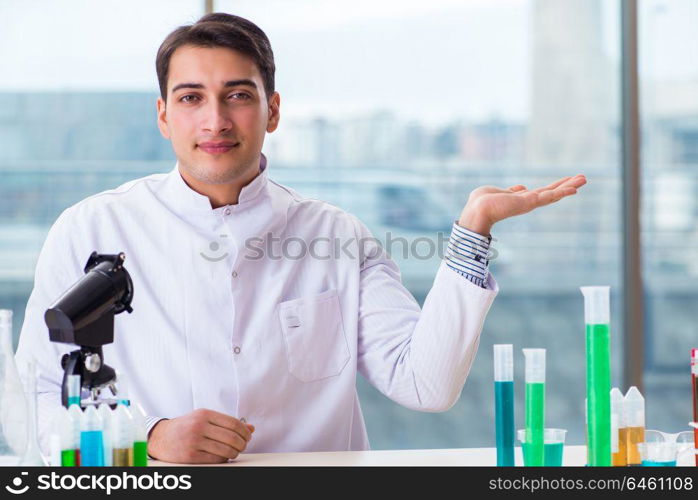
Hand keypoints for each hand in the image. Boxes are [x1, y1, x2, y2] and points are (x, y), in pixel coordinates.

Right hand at [147, 408, 254, 463]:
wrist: (160, 437)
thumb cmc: (186, 426)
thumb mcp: (204, 418)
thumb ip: (226, 422)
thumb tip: (250, 428)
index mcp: (204, 414)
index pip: (233, 423)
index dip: (245, 431)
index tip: (248, 436)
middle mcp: (199, 426)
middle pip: (232, 437)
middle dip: (242, 443)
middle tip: (243, 445)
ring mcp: (194, 441)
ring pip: (226, 450)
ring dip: (235, 453)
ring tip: (234, 452)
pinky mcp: (190, 456)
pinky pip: (216, 460)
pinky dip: (224, 459)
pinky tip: (223, 456)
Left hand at [458, 174, 586, 234]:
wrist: (478, 209)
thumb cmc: (482, 202)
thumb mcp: (499, 192)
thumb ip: (512, 191)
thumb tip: (521, 187)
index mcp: (521, 199)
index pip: (542, 192)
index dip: (554, 187)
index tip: (566, 183)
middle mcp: (528, 202)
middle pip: (552, 192)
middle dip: (567, 185)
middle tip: (583, 178)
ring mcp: (531, 203)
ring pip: (554, 193)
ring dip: (570, 186)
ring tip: (585, 179)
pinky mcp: (531, 202)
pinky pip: (550, 196)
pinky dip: (563, 192)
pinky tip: (574, 188)